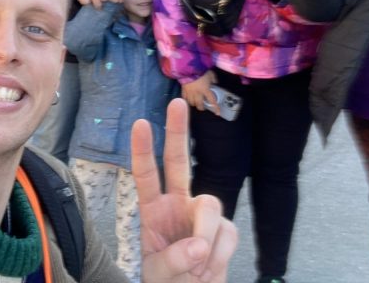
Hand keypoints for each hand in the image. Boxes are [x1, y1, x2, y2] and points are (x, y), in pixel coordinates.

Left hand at [132, 99, 237, 281]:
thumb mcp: (159, 274)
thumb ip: (174, 260)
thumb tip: (198, 245)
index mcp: (153, 210)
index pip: (146, 175)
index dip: (144, 150)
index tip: (141, 123)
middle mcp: (177, 204)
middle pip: (179, 162)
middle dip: (178, 132)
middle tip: (177, 103)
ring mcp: (202, 215)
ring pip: (210, 204)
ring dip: (205, 236)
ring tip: (196, 266)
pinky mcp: (225, 230)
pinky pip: (227, 233)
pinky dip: (219, 256)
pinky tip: (208, 270)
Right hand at [181, 71, 216, 111]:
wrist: (188, 67)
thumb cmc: (200, 71)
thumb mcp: (210, 73)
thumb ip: (213, 79)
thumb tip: (215, 82)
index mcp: (205, 90)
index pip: (212, 101)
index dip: (215, 108)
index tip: (217, 113)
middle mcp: (197, 93)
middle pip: (199, 105)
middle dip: (202, 107)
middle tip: (203, 107)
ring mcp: (190, 92)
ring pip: (191, 103)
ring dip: (194, 104)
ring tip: (196, 102)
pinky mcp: (183, 90)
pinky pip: (184, 98)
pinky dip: (187, 100)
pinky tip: (188, 99)